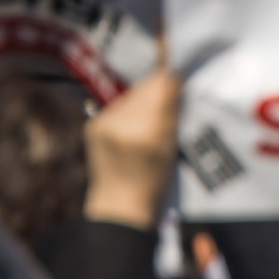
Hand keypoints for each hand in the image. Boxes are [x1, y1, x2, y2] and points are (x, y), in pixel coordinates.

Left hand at [82, 63, 181, 230]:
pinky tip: (134, 123)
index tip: (184, 70)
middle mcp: (123, 123)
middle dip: (161, 88)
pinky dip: (129, 110)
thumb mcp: (172, 150)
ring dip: (144, 98)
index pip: (163, 85)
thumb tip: (178, 75)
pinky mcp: (94, 125)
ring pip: (133, 94)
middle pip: (148, 86)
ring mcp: (105, 123)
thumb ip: (173, 112)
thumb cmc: (154, 183)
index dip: (174, 75)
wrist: (120, 207)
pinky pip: (118, 106)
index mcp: (148, 132)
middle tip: (174, 96)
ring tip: (154, 114)